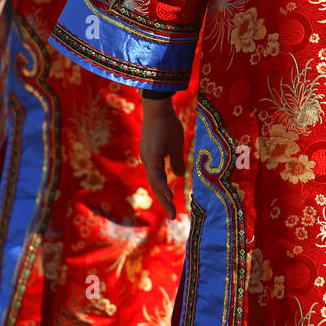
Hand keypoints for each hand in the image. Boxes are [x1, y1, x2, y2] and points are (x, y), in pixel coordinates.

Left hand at [140, 96, 184, 218]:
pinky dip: (162, 186)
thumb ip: (176, 161)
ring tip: (171, 210)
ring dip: (163, 198)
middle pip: (155, 186)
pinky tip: (168, 195)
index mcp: (153, 160)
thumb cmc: (167, 124)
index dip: (165, 195)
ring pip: (155, 183)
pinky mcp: (151, 155)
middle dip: (164, 202)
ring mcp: (148, 158)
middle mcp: (148, 161)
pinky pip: (156, 175)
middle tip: (173, 217)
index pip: (158, 182)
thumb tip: (178, 175)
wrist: (160, 108)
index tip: (173, 208)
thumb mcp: (176, 146)